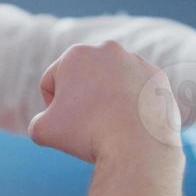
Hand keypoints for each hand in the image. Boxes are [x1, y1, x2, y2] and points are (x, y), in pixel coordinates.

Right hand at [27, 42, 181, 163]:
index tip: (64, 125)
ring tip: (110, 125)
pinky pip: (137, 91)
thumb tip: (48, 121)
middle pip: (83, 78)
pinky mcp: (158, 77)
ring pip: (112, 82)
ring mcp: (137, 61)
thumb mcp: (43, 131)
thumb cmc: (87, 134)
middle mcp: (108, 49)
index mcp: (76, 54)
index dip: (51, 106)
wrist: (137, 146)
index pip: (52, 81)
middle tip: (86, 124)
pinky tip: (131, 124)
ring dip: (107, 99)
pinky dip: (132, 104)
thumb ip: (37, 121)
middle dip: (81, 97)